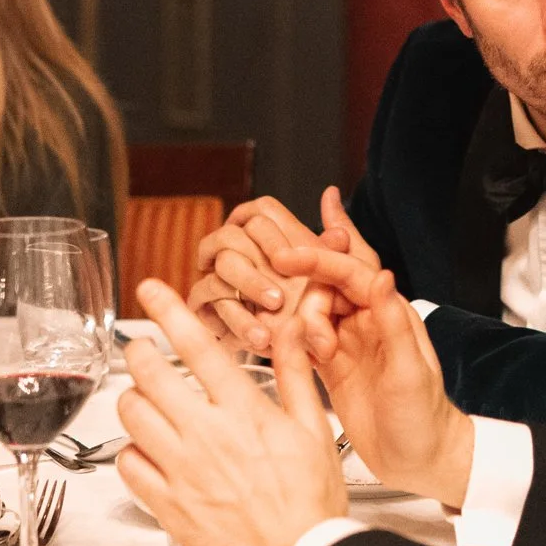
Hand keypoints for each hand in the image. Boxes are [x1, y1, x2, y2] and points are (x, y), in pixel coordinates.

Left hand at [116, 278, 347, 545]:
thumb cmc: (311, 504)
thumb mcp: (316, 432)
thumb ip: (295, 376)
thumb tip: (293, 330)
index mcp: (244, 412)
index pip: (197, 345)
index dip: (168, 309)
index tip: (152, 290)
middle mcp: (206, 436)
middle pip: (148, 373)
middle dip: (140, 351)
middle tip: (144, 349)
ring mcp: (181, 471)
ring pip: (131, 414)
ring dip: (134, 398)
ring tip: (149, 400)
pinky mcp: (166, 505)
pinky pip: (128, 463)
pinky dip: (132, 449)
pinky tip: (149, 449)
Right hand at [185, 196, 349, 354]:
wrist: (309, 352)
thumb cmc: (327, 311)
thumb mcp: (341, 280)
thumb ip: (333, 245)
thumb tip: (332, 194)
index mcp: (273, 236)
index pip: (259, 212)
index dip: (269, 233)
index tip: (284, 260)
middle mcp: (241, 249)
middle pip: (231, 236)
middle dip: (255, 272)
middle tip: (279, 300)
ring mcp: (219, 274)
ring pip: (220, 268)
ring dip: (245, 296)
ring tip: (269, 330)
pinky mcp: (205, 303)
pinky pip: (205, 299)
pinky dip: (234, 321)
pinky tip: (257, 339)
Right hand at [281, 200, 473, 510]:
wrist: (418, 460)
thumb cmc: (424, 417)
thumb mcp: (410, 370)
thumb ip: (394, 323)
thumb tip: (382, 277)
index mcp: (390, 313)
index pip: (351, 273)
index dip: (319, 260)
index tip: (286, 256)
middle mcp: (367, 322)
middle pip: (325, 288)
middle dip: (310, 302)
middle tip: (318, 341)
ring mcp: (346, 343)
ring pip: (311, 313)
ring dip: (303, 327)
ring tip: (320, 357)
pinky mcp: (330, 367)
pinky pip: (302, 342)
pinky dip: (291, 342)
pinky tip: (286, 350)